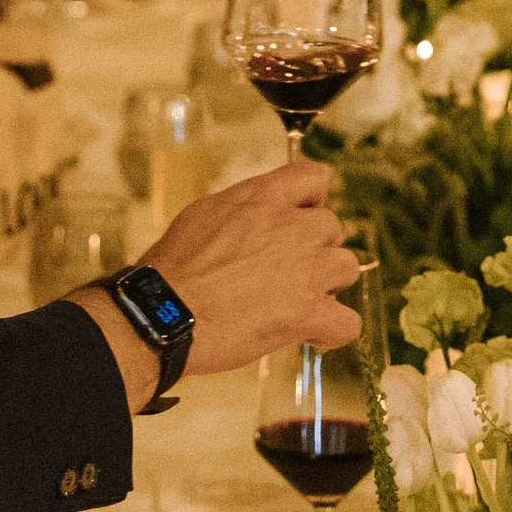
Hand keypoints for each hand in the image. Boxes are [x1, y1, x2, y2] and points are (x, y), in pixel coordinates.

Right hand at [130, 155, 362, 373]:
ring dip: (326, 285)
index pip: (315, 177)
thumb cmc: (173, 268)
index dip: (311, 199)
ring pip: (347, 268)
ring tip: (297, 301)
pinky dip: (332, 331)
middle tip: (283, 271)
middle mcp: (293, 227)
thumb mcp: (205, 213)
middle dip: (313, 248)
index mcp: (265, 198)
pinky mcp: (308, 313)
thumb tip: (258, 215)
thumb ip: (244, 208)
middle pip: (332, 227)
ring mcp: (306, 270)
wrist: (164, 312)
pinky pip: (348, 322)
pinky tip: (311, 335)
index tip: (299, 217)